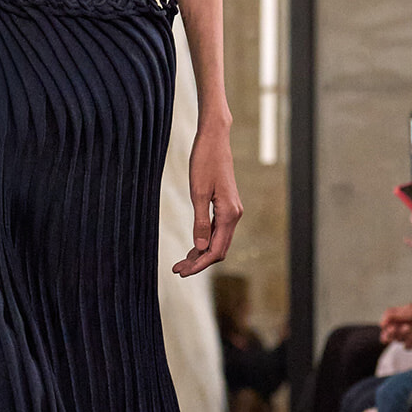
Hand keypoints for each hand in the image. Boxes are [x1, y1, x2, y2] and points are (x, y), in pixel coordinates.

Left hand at [173, 122, 241, 277]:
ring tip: (181, 263)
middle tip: (177, 270)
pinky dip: (204, 240)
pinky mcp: (226, 205)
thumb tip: (199, 248)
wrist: (214, 139)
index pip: (215, 250)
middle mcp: (234, 215)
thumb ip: (199, 221)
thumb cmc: (204, 161)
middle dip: (198, 262)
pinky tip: (192, 246)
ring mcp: (231, 210)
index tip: (181, 272)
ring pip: (218, 241)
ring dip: (200, 253)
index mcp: (229, 214)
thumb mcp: (197, 192)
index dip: (198, 264)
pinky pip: (217, 230)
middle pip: (218, 249)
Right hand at [380, 302, 411, 347]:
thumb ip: (402, 315)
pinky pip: (406, 346)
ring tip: (406, 331)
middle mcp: (404, 324)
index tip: (385, 325)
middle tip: (392, 332)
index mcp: (404, 313)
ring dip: (396, 337)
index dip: (385, 321)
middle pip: (389, 329)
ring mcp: (410, 334)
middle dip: (387, 332)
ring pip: (396, 338)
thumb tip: (385, 319)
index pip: (389, 316)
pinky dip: (407, 345)